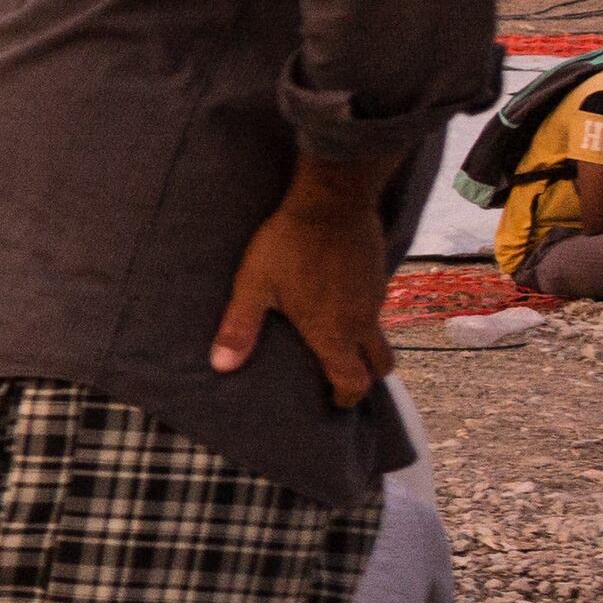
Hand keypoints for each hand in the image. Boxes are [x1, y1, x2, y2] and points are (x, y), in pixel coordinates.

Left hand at [212, 190, 391, 404]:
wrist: (332, 200)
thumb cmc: (288, 245)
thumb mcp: (254, 286)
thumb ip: (239, 327)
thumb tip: (221, 366)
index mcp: (332, 331)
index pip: (353, 380)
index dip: (346, 398)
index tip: (335, 403)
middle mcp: (361, 320)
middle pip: (380, 364)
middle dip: (366, 379)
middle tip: (343, 380)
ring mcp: (375, 298)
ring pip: (379, 336)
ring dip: (364, 348)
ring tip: (337, 346)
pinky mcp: (378, 277)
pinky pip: (377, 310)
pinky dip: (364, 320)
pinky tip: (340, 308)